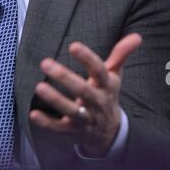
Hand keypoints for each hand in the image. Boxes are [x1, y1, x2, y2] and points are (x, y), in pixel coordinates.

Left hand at [29, 33, 141, 156]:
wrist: (109, 132)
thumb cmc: (106, 94)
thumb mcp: (114, 75)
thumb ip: (121, 54)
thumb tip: (136, 36)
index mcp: (107, 86)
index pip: (99, 71)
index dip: (88, 58)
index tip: (73, 45)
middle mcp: (97, 103)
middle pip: (83, 91)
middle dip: (65, 77)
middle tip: (45, 62)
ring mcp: (85, 119)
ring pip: (71, 111)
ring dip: (55, 100)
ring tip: (39, 86)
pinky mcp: (73, 132)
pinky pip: (59, 129)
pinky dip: (47, 123)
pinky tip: (33, 114)